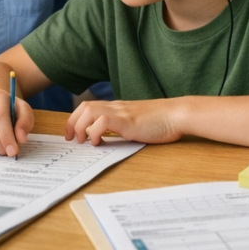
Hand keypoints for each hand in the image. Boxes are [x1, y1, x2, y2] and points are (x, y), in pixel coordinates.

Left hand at [66, 99, 181, 145]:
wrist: (177, 114)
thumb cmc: (162, 121)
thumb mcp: (136, 123)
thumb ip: (123, 126)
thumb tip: (110, 137)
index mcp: (118, 108)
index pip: (88, 106)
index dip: (75, 119)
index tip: (71, 134)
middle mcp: (116, 107)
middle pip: (84, 107)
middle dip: (72, 123)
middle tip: (71, 139)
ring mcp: (121, 112)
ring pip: (89, 111)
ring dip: (80, 127)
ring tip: (82, 141)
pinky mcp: (127, 121)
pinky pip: (103, 121)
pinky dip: (95, 132)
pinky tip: (99, 142)